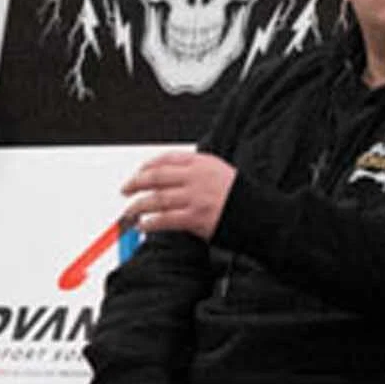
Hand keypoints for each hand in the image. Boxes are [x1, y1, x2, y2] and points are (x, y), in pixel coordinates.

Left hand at [117, 151, 237, 243]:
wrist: (259, 214)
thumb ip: (196, 170)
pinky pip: (166, 219)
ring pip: (157, 199)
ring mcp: (195, 198)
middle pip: (157, 177)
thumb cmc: (240, 196)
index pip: (167, 159)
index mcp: (202, 163)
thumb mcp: (220, 172)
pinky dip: (151, 222)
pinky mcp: (195, 218)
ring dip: (139, 205)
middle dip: (136, 183)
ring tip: (129, 210)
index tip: (138, 172)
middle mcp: (196, 178)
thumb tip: (169, 175)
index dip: (147, 166)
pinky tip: (144, 224)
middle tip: (125, 189)